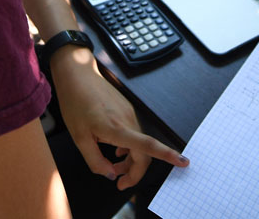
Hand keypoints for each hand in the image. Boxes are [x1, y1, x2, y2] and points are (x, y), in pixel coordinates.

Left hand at [49, 47, 188, 189]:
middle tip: (121, 184)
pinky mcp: (127, 110)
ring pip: (138, 144)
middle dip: (135, 172)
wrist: (77, 75)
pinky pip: (134, 134)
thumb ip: (95, 161)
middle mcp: (128, 120)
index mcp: (117, 128)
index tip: (183, 162)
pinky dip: (129, 147)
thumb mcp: (79, 138)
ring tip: (113, 167)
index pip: (147, 146)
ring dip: (130, 160)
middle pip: (144, 153)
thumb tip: (111, 175)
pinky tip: (116, 150)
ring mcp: (129, 114)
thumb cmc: (75, 103)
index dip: (167, 155)